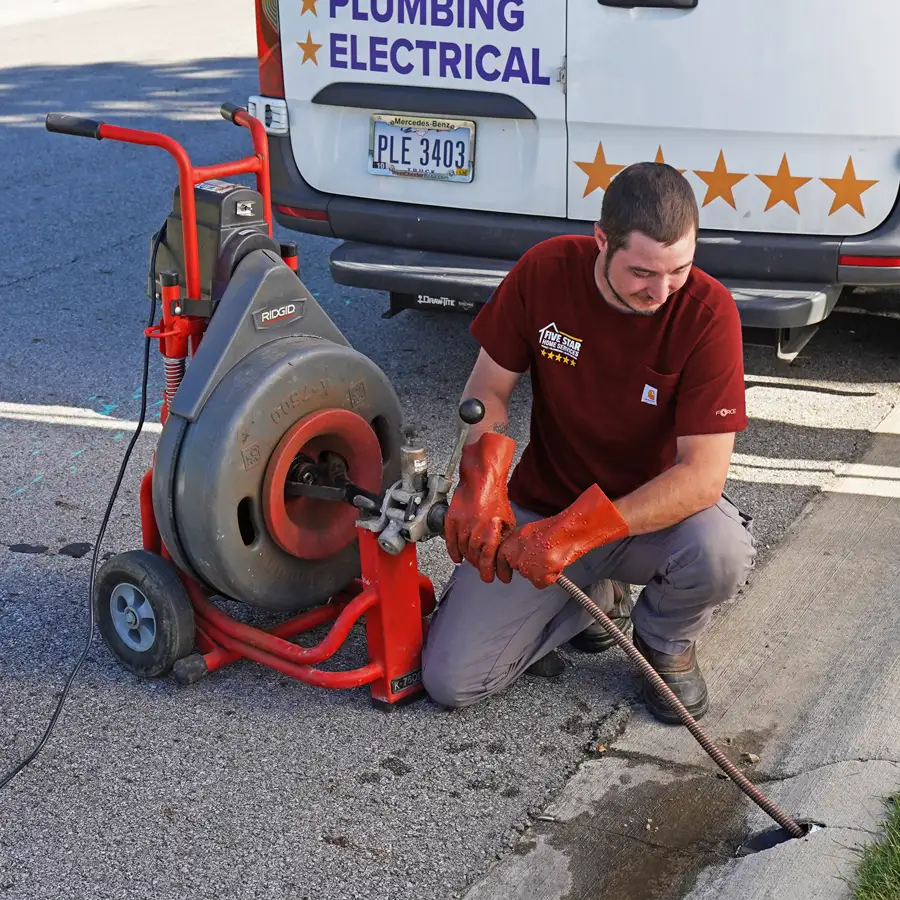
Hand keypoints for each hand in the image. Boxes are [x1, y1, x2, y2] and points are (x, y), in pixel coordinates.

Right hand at [444, 433, 516, 581]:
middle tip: (484, 571)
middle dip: (480, 566)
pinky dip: (453, 552)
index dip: (489, 572)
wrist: (481, 480)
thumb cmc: (496, 498)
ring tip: (474, 561)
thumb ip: (504, 539)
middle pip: (474, 557)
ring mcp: (461, 526)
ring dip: (468, 559)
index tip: (491, 579)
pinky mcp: (451, 521)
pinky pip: (449, 542)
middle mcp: (474, 532)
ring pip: (462, 551)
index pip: (487, 560)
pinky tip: (457, 558)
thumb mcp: (508, 520)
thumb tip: (505, 556)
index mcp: (490, 533)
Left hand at [497, 484, 629, 588]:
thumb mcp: (531, 532)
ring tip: (552, 558)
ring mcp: (528, 567)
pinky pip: (542, 583)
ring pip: (532, 576)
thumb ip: (522, 545)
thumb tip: (521, 553)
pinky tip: (556, 565)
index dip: (504, 568)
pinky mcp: (539, 577)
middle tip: (543, 558)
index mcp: (513, 541)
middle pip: (520, 569)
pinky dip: (550, 578)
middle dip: (530, 567)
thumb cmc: (556, 529)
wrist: (570, 530)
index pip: (501, 558)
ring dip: (541, 572)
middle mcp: (517, 555)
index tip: (506, 576)